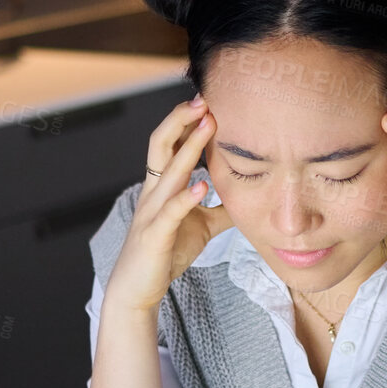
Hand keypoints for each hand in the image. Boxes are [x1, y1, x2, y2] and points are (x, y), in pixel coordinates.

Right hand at [104, 95, 233, 313]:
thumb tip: (249, 197)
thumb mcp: (201, 226)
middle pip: (161, 144)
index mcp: (163, 186)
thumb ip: (220, 209)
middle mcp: (153, 192)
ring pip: (167, 170)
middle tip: (203, 98)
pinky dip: (186, 197)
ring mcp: (151, 211)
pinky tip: (201, 186)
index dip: (186, 121)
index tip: (208, 100)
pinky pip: (170, 211)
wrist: (137, 289)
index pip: (171, 144)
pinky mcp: (155, 234)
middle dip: (180, 119)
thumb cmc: (165, 253)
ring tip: (207, 125)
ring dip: (189, 146)